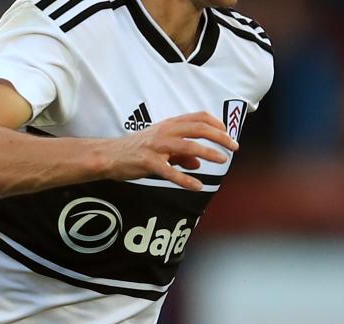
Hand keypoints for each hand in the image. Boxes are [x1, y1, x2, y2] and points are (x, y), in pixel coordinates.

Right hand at [100, 113, 237, 190]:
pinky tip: (198, 186)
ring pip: (188, 146)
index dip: (216, 123)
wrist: (110, 155)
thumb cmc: (136, 150)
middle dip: (220, 136)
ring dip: (208, 153)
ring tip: (222, 160)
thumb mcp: (161, 147)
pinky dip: (186, 180)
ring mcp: (157, 146)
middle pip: (198, 129)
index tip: (227, 132)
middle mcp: (165, 132)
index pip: (198, 117)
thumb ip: (181, 154)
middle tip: (234, 146)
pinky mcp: (149, 162)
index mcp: (169, 125)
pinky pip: (170, 172)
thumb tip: (199, 162)